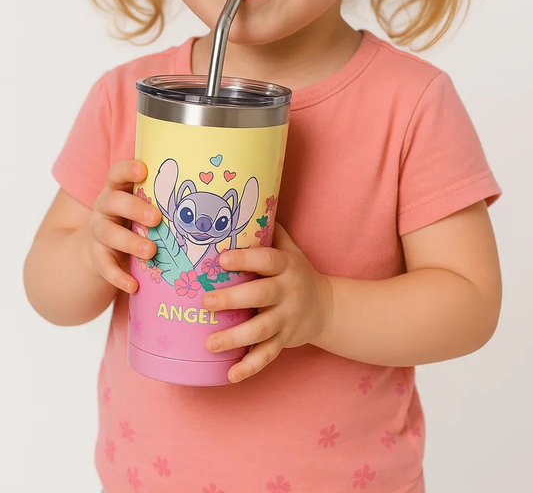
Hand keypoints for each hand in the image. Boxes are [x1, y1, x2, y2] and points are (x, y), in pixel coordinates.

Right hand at [82, 160, 160, 292]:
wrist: (100, 247)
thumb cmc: (133, 219)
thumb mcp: (143, 204)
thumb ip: (163, 198)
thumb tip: (216, 192)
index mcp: (118, 189)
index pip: (117, 173)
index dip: (127, 169)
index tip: (143, 170)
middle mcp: (104, 207)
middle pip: (113, 202)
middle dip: (134, 209)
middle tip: (156, 218)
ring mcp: (98, 231)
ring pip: (107, 233)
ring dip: (129, 242)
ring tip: (151, 251)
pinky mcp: (95, 255)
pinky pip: (103, 265)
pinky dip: (118, 276)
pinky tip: (133, 286)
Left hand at [203, 223, 332, 382]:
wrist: (327, 306)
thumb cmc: (297, 272)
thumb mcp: (290, 248)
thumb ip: (269, 230)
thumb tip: (244, 201)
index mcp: (286, 266)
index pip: (267, 260)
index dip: (246, 259)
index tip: (221, 258)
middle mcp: (288, 291)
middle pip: (261, 295)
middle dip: (232, 299)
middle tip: (204, 302)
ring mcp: (287, 318)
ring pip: (262, 329)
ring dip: (235, 337)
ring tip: (209, 343)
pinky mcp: (285, 340)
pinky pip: (267, 355)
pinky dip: (249, 367)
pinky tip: (229, 374)